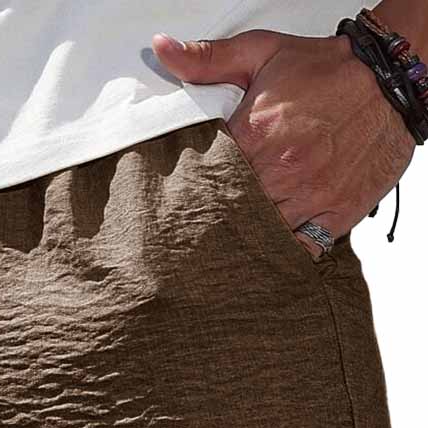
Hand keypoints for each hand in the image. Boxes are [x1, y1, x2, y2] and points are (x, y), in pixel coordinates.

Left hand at [152, 30, 415, 258]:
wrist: (389, 82)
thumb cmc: (325, 71)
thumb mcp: (262, 51)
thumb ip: (208, 58)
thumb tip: (163, 50)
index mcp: (258, 135)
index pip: (209, 176)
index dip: (196, 187)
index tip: (190, 191)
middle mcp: (283, 171)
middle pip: (232, 211)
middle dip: (219, 215)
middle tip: (207, 220)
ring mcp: (311, 196)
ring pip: (264, 234)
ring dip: (250, 235)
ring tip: (236, 234)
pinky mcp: (336, 214)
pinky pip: (301, 249)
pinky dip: (285, 251)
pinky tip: (272, 245)